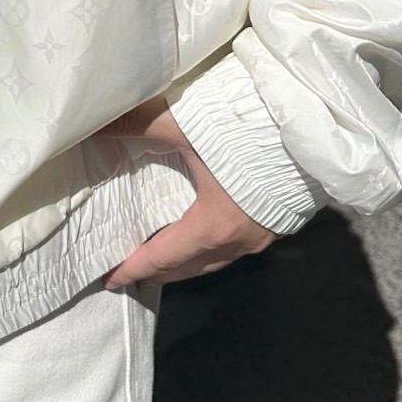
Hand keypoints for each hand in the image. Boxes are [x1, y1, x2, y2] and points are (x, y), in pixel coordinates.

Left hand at [99, 95, 276, 288]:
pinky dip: (213, 247)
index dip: (133, 269)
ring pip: (216, 260)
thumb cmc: (245, 129)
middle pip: (189, 267)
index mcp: (212, 226)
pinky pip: (238, 246)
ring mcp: (263, 234)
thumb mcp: (182, 124)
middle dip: (159, 273)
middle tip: (134, 273)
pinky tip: (208, 232)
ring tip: (167, 257)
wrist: (307, 122)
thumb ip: (137, 125)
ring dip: (188, 262)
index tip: (110, 280)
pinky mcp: (280, 219)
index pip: (162, 257)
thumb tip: (94, 123)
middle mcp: (239, 240)